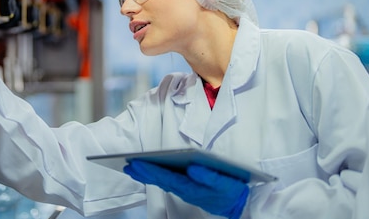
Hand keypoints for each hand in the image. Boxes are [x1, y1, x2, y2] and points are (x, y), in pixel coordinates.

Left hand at [124, 160, 248, 218]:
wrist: (240, 204)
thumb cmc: (232, 191)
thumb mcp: (225, 185)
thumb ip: (210, 177)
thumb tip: (193, 168)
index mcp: (193, 187)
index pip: (167, 178)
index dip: (151, 171)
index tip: (136, 164)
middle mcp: (186, 189)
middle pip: (162, 180)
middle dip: (144, 172)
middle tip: (128, 164)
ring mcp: (187, 189)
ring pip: (164, 181)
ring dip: (148, 173)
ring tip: (133, 166)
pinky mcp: (189, 187)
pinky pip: (169, 181)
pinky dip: (157, 175)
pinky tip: (149, 170)